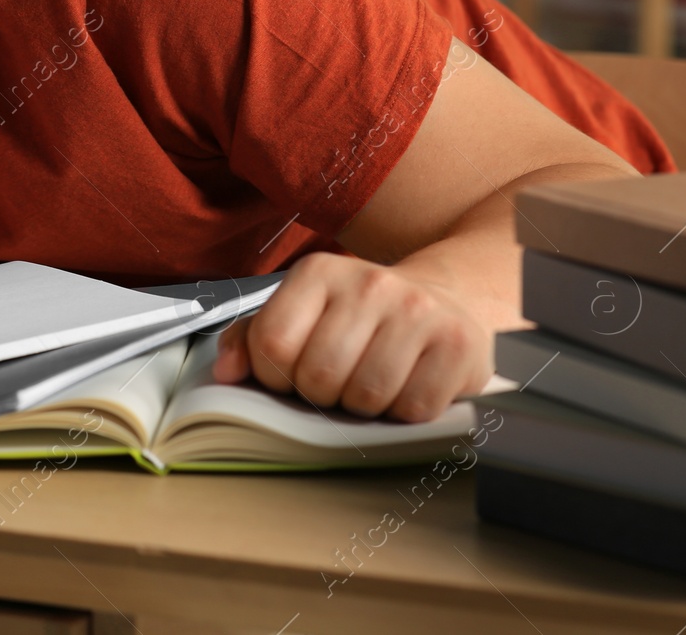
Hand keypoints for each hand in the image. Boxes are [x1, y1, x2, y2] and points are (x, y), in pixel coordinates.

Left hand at [211, 252, 491, 421]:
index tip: (292, 374)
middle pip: (319, 376)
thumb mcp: (305, 312)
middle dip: (322, 395)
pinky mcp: (458, 345)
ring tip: (374, 381)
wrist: (448, 298)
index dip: (275, 376)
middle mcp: (370, 283)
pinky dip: (406, 412)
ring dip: (364, 406)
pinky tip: (409, 385)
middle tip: (339, 380)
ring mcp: (418, 311)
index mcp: (319, 273)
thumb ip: (253, 338)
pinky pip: (414, 409)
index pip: (272, 344)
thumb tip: (227, 372)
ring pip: (366, 397)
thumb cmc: (365, 317)